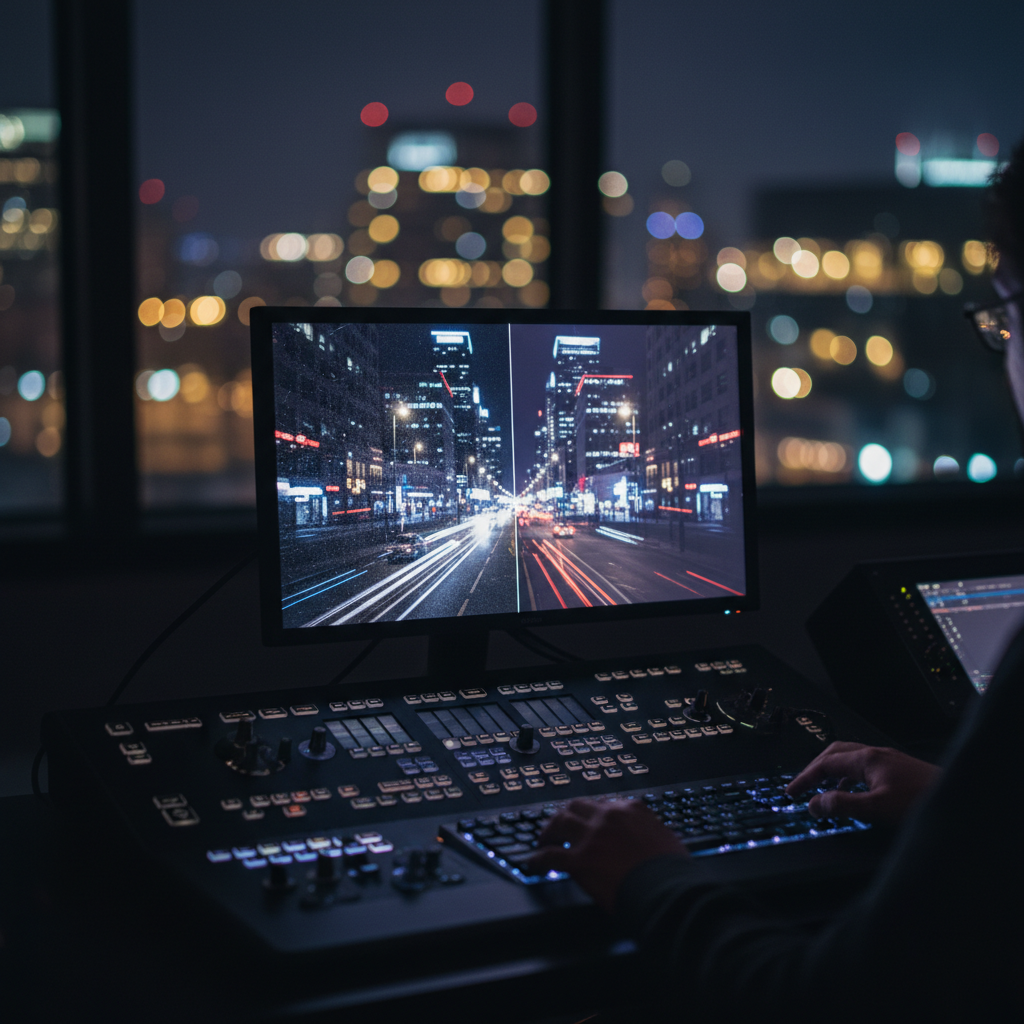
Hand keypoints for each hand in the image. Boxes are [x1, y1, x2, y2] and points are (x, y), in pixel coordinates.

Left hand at [526, 798, 686, 911]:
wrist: (668, 889)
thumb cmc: (673, 870)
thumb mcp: (666, 839)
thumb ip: (651, 832)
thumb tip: (648, 838)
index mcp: (631, 809)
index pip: (603, 804)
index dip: (592, 815)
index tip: (588, 821)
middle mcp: (608, 816)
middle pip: (577, 806)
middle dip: (566, 815)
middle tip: (560, 826)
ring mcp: (592, 836)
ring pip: (560, 822)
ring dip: (549, 830)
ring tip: (544, 839)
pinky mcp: (580, 860)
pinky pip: (550, 855)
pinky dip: (538, 858)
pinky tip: (534, 863)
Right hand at [786, 741, 940, 824]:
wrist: (958, 798)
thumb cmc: (922, 801)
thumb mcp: (875, 808)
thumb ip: (842, 805)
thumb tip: (815, 804)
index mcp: (866, 758)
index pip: (824, 763)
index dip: (805, 778)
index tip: (792, 791)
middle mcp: (876, 754)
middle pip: (834, 754)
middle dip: (814, 769)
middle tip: (802, 786)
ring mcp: (888, 760)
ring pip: (850, 760)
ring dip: (832, 773)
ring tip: (824, 792)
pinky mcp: (899, 770)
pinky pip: (864, 769)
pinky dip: (849, 779)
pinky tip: (855, 795)